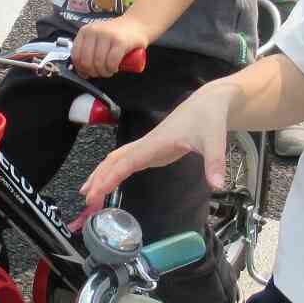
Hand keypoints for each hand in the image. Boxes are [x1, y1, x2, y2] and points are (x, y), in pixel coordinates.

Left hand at [70, 16, 148, 78]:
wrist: (137, 23)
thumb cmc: (116, 34)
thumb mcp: (97, 37)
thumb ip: (87, 49)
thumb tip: (80, 71)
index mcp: (85, 31)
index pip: (75, 55)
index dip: (80, 68)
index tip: (87, 73)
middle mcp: (94, 31)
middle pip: (86, 62)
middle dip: (93, 72)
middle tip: (101, 73)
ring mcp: (107, 36)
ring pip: (99, 63)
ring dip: (104, 72)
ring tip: (109, 71)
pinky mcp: (120, 42)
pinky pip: (111, 62)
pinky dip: (112, 69)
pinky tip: (115, 68)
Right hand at [77, 83, 228, 218]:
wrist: (210, 102)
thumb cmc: (209, 117)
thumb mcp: (215, 140)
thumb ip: (215, 163)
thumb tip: (217, 186)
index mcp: (157, 142)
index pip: (128, 161)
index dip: (110, 176)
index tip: (96, 191)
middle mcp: (147, 144)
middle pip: (114, 160)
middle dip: (98, 178)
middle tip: (86, 200)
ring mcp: (148, 147)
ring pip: (117, 160)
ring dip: (101, 175)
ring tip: (89, 194)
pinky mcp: (152, 150)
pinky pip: (127, 162)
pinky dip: (114, 173)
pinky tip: (108, 183)